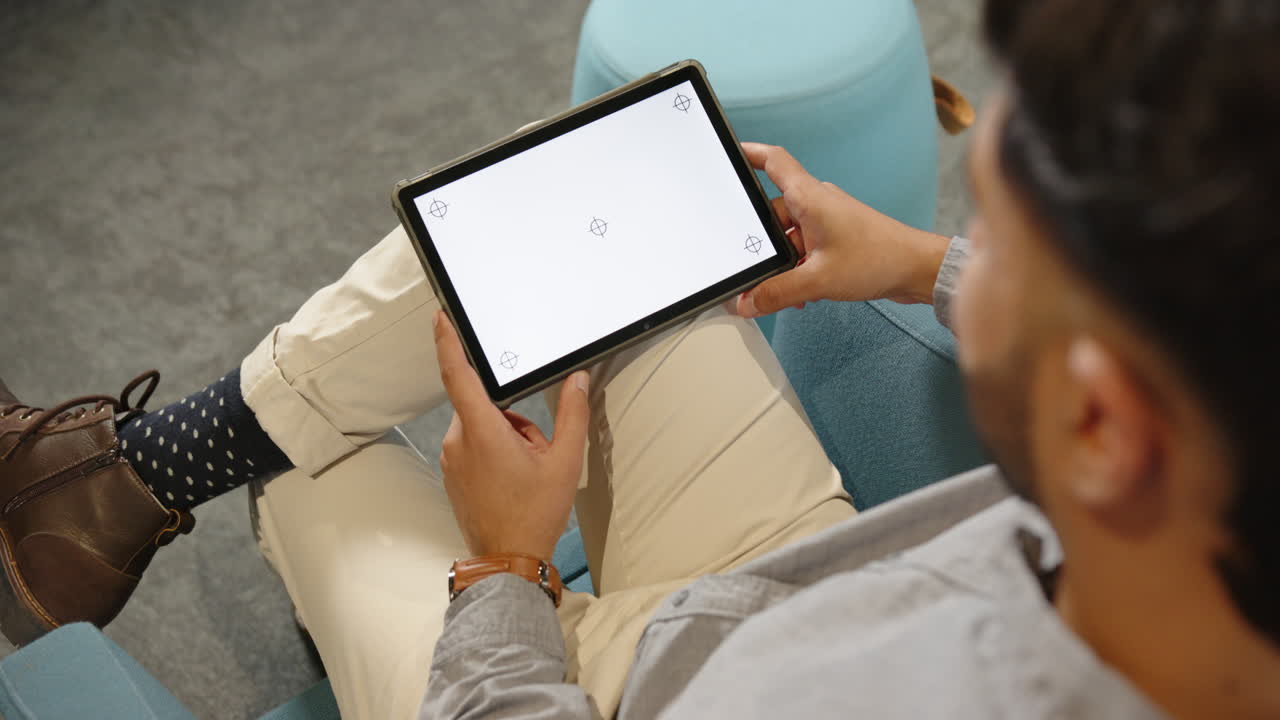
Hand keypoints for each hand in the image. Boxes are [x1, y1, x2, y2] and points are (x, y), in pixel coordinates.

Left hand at [433, 311, 590, 560]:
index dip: (448, 342)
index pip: (459, 374)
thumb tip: (577, 381)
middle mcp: (459, 441)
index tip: (441, 318)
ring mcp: (452, 460)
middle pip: (486, 406)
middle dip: (515, 419)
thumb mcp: (565, 461)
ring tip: (527, 470)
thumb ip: (572, 413)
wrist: (509, 560)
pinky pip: (474, 446)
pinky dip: (496, 452)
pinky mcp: (453, 474)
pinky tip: (513, 479)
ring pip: (482, 426)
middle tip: (537, 450)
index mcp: (483, 430)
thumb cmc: (535, 514)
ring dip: (507, 437)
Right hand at [735, 143, 950, 317]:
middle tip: (752, 266)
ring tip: (784, 288)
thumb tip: (748, 302)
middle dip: (761, 244)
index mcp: (809, 198)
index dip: (749, 154)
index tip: (729, 155)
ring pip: (788, 238)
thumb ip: (777, 292)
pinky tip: (801, 292)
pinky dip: (797, 269)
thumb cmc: (880, 259)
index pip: (773, 162)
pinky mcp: (835, 239)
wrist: (917, 270)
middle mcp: (816, 204)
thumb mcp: (818, 279)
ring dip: (782, 264)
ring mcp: (826, 222)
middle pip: (772, 214)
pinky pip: (803, 250)